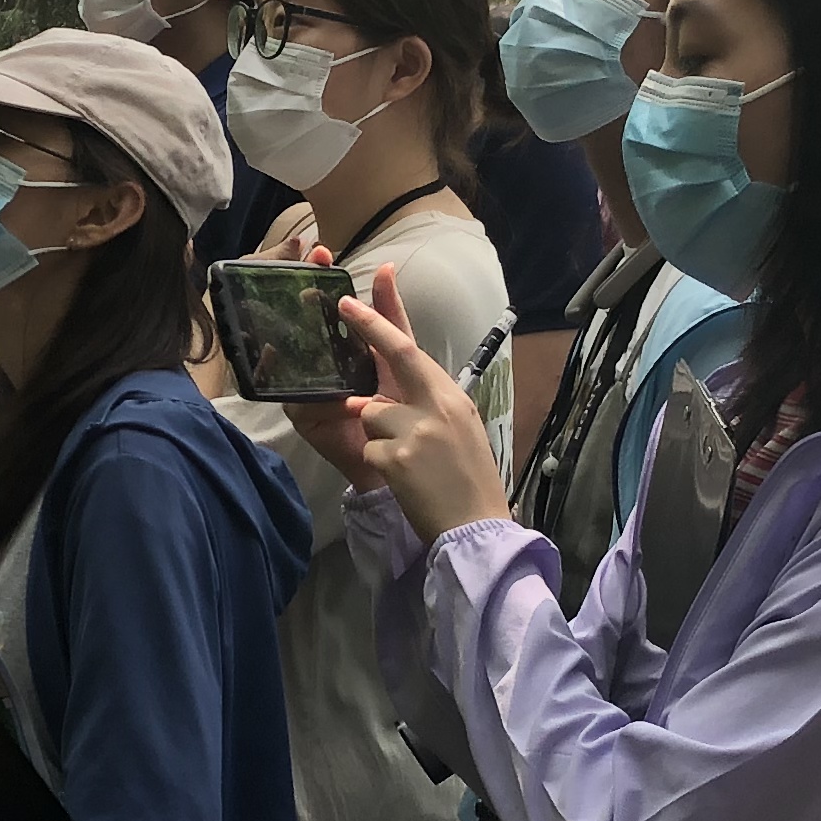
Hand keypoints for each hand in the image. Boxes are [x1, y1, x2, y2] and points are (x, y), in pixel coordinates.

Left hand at [284, 266, 512, 543]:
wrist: (476, 526)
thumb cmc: (469, 479)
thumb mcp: (458, 428)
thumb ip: (426, 405)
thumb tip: (379, 397)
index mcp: (451, 396)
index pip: (413, 349)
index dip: (385, 319)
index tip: (365, 293)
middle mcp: (436, 405)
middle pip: (394, 354)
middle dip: (367, 326)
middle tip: (344, 305)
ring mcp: (416, 430)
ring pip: (372, 413)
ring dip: (380, 435)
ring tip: (410, 463)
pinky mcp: (397, 458)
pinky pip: (371, 448)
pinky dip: (381, 464)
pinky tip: (406, 481)